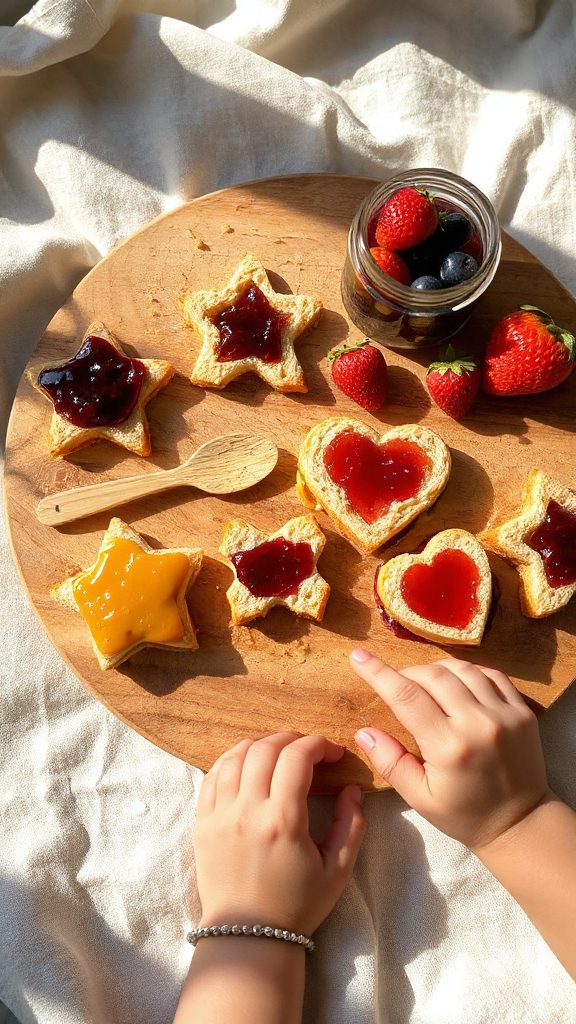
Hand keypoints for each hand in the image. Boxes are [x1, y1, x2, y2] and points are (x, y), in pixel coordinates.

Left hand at [195, 732, 364, 934]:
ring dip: (261, 744)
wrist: (248, 937)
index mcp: (283, 821)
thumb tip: (352, 789)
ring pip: (235, 755)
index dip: (318, 744)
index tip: (333, 752)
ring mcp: (220, 815)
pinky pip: (212, 775)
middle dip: (292, 738)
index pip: (297, 757)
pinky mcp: (202, 823)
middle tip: (309, 749)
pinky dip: (231, 760)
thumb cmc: (297, 905)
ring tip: (279, 753)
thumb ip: (352, 825)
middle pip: (265, 748)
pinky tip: (247, 764)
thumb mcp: (338, 870)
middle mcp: (247, 811)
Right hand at [350, 651, 549, 851]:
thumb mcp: (420, 798)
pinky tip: (457, 682)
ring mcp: (504, 714)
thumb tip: (363, 732)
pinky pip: (492, 675)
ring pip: (462, 669)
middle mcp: (478, 724)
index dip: (378, 672)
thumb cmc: (465, 815)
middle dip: (407, 673)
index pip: (406, 696)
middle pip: (433, 676)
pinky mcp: (522, 712)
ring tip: (425, 681)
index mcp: (449, 747)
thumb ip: (390, 762)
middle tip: (397, 683)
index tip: (359, 656)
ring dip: (437, 669)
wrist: (521, 823)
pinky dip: (469, 671)